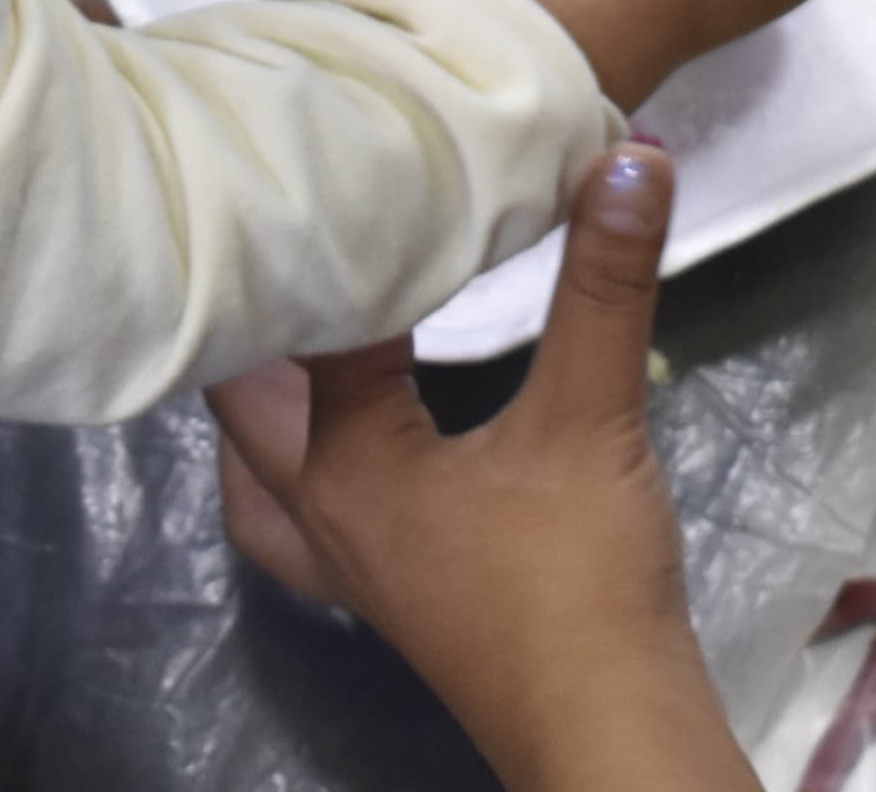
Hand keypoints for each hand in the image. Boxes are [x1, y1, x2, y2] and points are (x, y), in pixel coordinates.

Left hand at [208, 147, 752, 791]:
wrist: (604, 722)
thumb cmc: (577, 578)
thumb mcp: (595, 415)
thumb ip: (608, 284)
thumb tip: (630, 153)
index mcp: (343, 467)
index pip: (307, 330)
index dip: (322, 243)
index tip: (331, 164)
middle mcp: (324, 516)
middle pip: (244, 410)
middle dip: (252, 328)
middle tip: (275, 237)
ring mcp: (353, 566)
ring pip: (260, 476)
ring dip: (259, 411)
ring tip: (277, 337)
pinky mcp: (394, 593)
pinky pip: (306, 514)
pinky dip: (302, 465)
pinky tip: (345, 439)